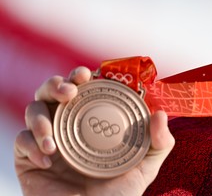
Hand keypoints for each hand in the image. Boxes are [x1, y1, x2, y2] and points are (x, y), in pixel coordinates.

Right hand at [14, 67, 174, 195]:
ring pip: (33, 109)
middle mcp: (68, 126)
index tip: (88, 74)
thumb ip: (159, 143)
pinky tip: (48, 160)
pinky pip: (20, 140)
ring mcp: (47, 140)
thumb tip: (160, 114)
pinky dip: (31, 145)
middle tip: (69, 92)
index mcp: (92, 122)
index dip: (82, 76)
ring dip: (40, 117)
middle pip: (52, 91)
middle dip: (56, 84)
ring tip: (53, 140)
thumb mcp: (144, 168)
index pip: (83, 89)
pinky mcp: (28, 159)